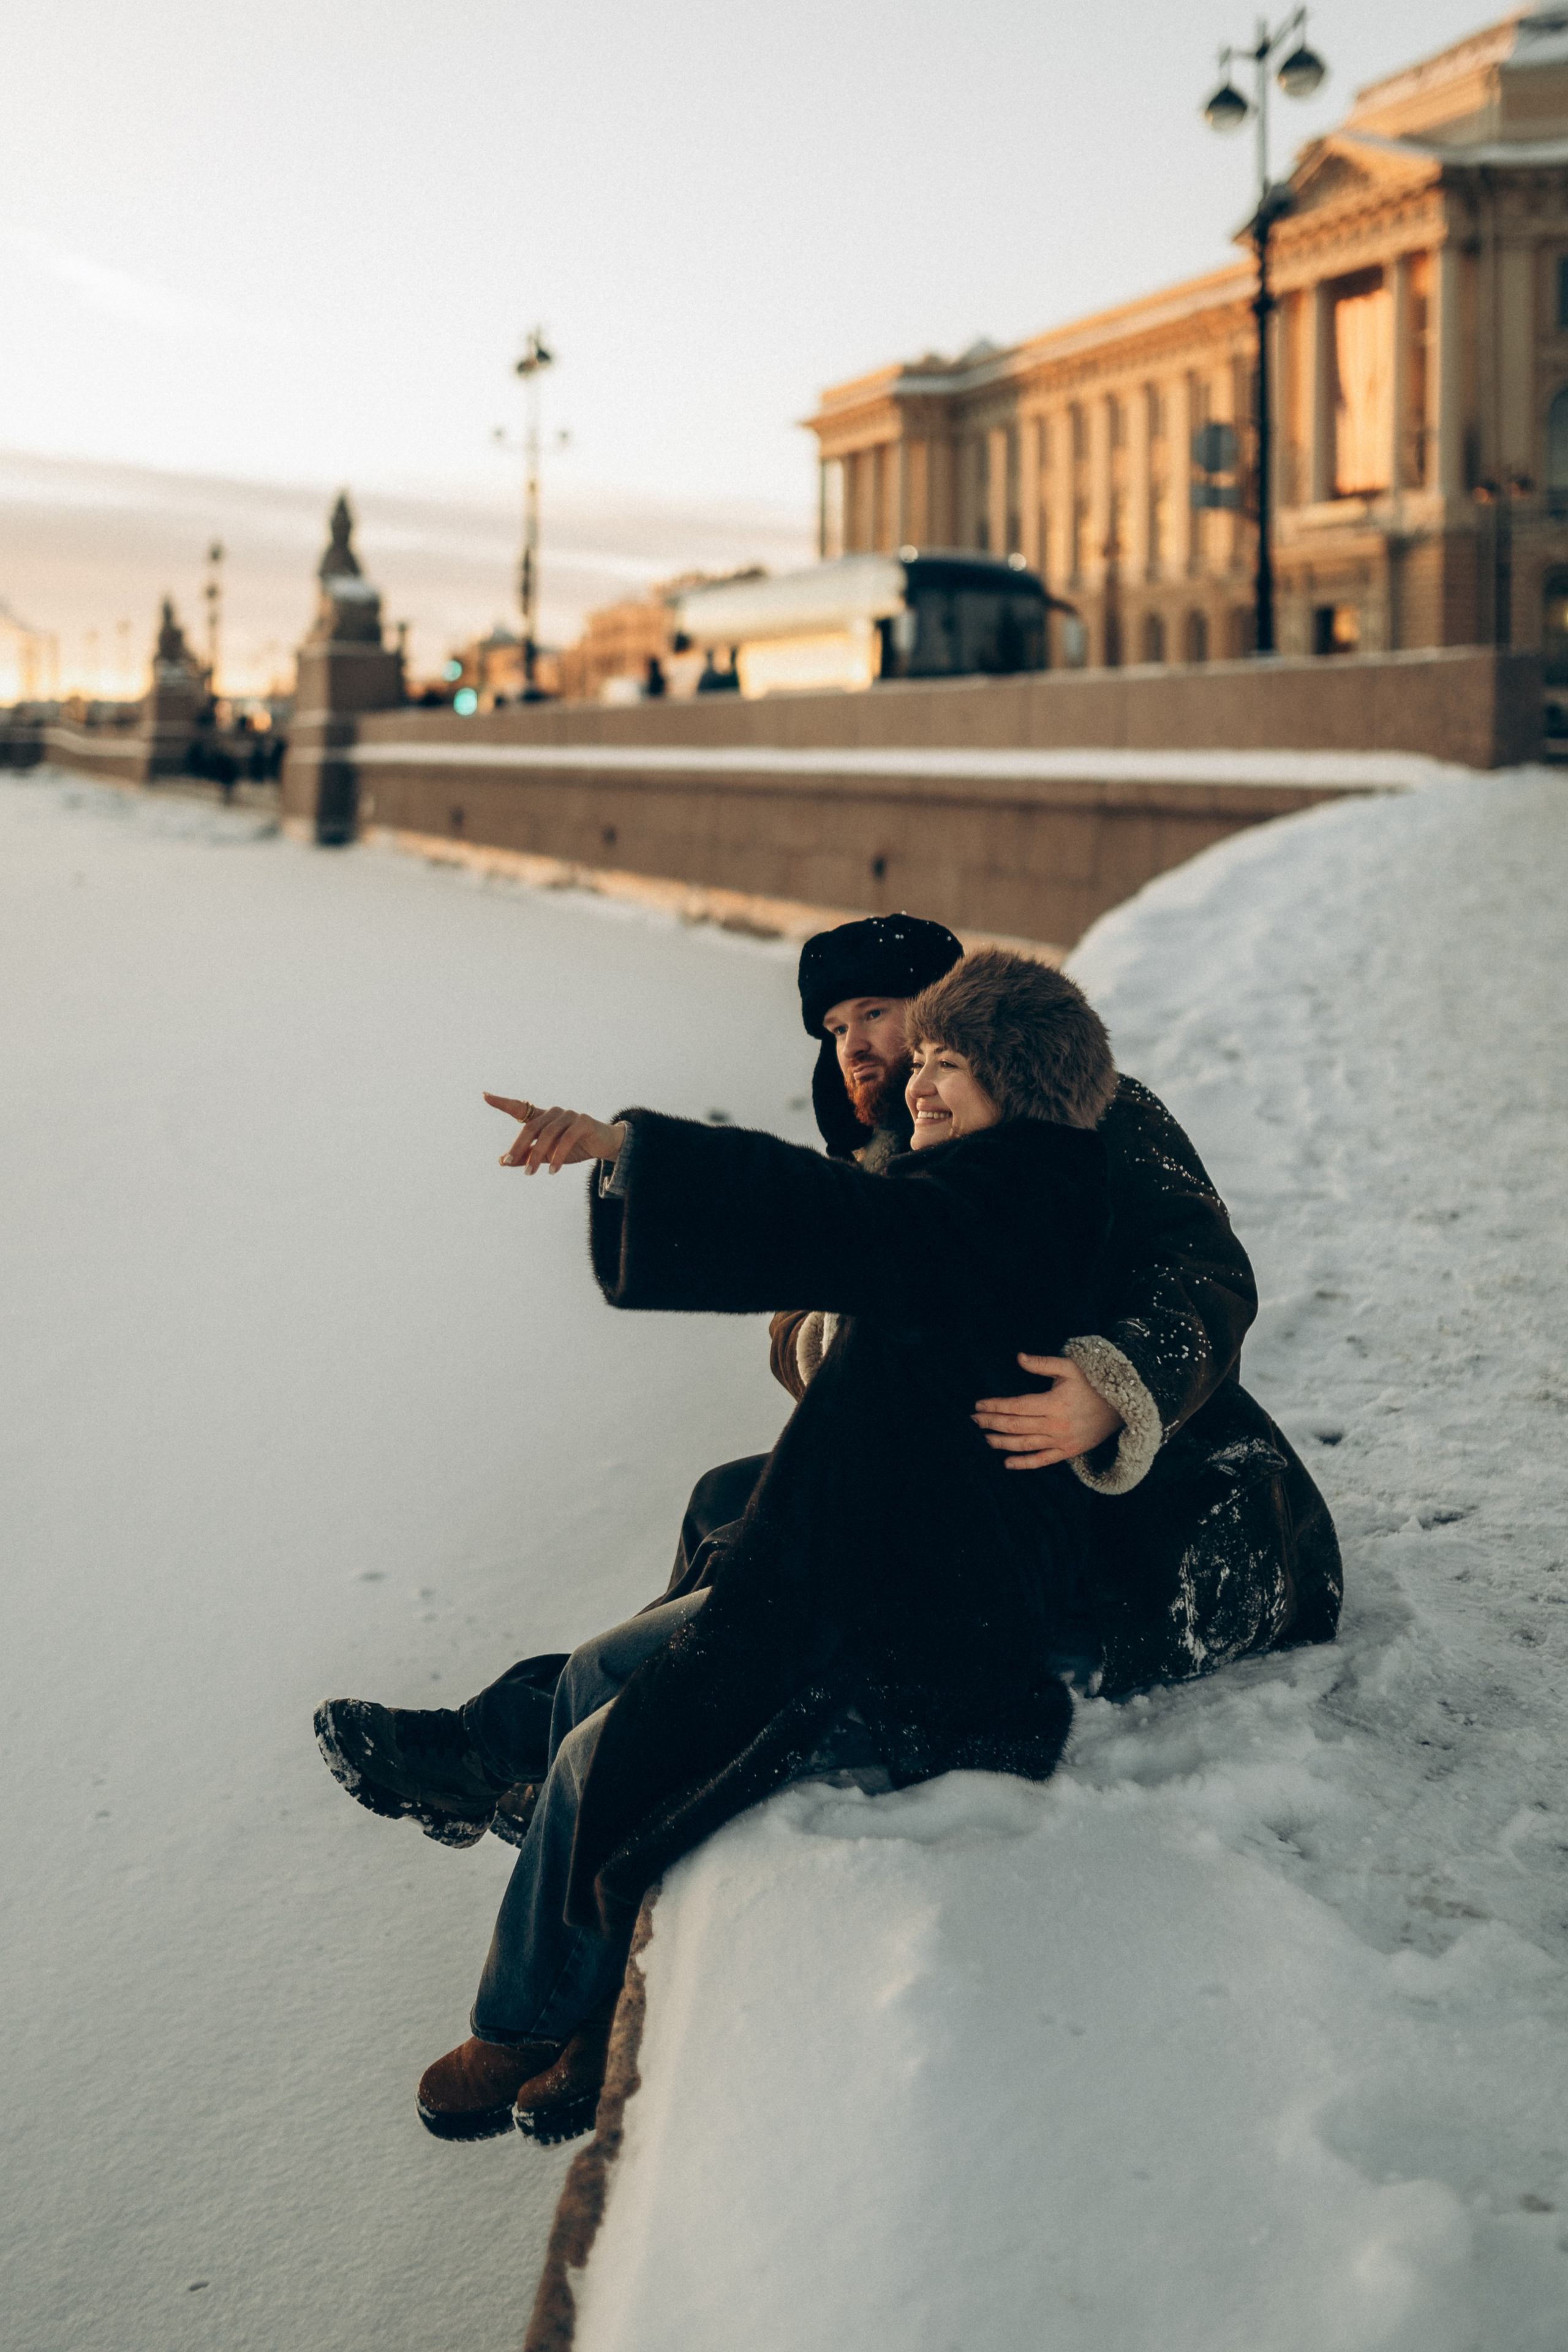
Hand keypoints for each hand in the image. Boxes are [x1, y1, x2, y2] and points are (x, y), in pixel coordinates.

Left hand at [485, 1093, 625, 1174]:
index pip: (519, 1108)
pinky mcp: (583, 1122)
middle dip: (518, 1146)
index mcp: (542, 1117)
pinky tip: (552, 1170)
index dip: (502, 1102)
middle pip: (530, 1127)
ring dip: (537, 1155)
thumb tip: (502, 1161)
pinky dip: (558, 1156)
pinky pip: (566, 1139)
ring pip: (547, 1134)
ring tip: (530, 1173)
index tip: (484, 1096)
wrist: (605, 1146)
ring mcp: (569, 1115)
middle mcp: (553, 1112)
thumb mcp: (547, 1155)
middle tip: (508, 1163)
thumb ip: (527, 1156)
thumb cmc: (574, 1148)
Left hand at [973, 1354, 1123, 1470]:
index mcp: (1054, 1402)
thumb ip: (1043, 1364)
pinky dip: (1024, 1464)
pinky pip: (1042, 1461)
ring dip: (1001, 1443)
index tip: (978, 1404)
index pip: (1016, 1405)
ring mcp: (1062, 1440)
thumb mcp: (1070, 1368)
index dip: (995, 1406)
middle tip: (974, 1420)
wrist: (1122, 1405)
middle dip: (991, 1423)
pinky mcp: (1068, 1451)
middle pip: (1016, 1426)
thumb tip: (1018, 1358)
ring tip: (985, 1438)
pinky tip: (1007, 1463)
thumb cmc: (1093, 1383)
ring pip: (1025, 1444)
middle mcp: (1056, 1424)